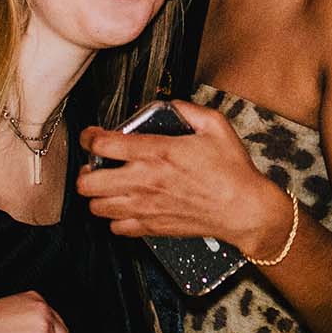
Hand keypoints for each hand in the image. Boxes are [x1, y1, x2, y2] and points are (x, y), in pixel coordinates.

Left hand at [75, 101, 294, 256]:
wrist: (244, 209)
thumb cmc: (232, 171)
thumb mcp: (216, 126)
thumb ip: (189, 109)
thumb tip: (171, 104)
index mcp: (157, 152)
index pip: (103, 144)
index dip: (89, 137)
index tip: (92, 135)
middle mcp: (145, 180)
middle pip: (88, 182)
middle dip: (86, 171)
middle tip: (96, 166)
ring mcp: (146, 207)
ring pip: (96, 207)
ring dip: (97, 196)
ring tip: (108, 188)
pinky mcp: (152, 227)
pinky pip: (116, 228)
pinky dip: (114, 219)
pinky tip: (125, 208)